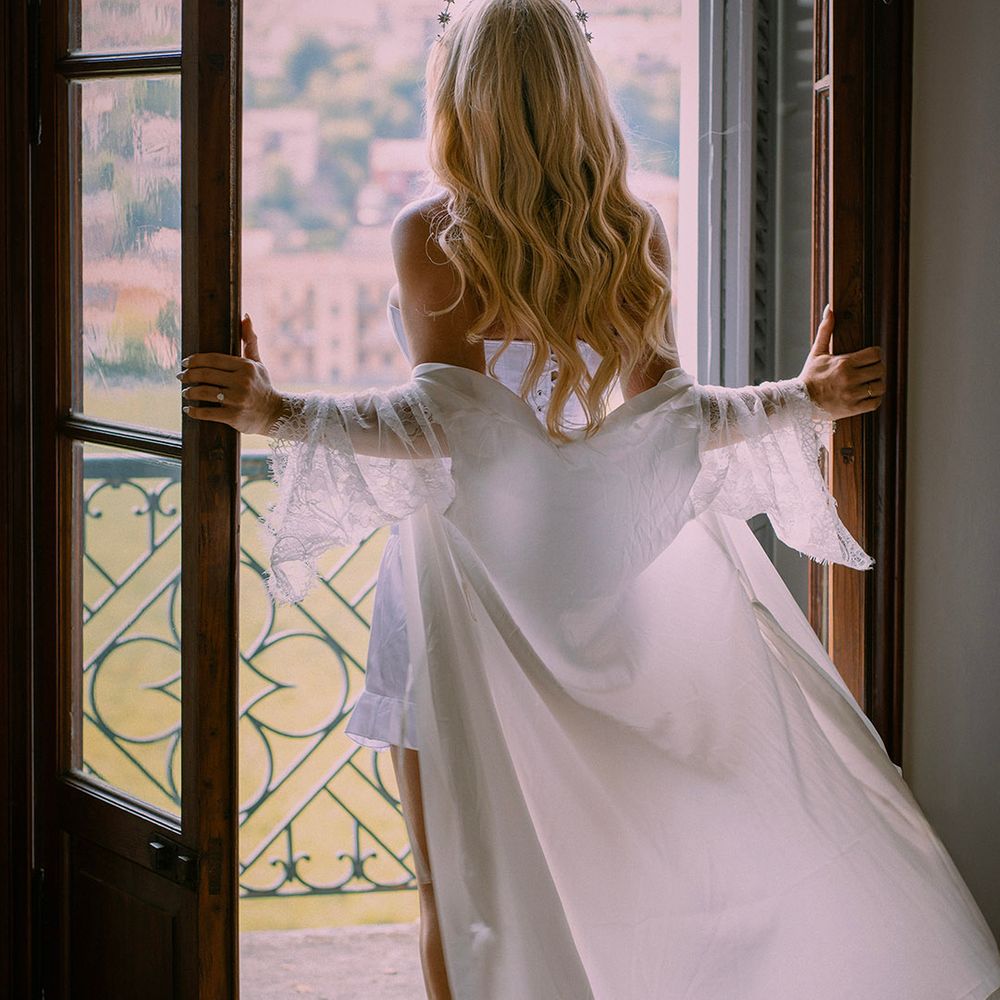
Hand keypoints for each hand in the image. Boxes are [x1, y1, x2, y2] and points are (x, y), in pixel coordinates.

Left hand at [177, 315, 283, 433]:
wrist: (275, 413)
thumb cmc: (262, 385)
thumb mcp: (258, 363)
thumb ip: (250, 341)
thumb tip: (245, 316)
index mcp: (245, 366)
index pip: (213, 359)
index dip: (194, 360)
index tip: (185, 363)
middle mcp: (241, 382)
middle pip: (205, 375)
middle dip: (188, 375)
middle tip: (181, 377)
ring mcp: (237, 400)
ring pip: (204, 392)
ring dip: (189, 392)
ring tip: (185, 392)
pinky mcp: (234, 416)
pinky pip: (208, 413)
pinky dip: (195, 411)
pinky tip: (189, 409)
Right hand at [798, 305, 885, 419]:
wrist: (799, 402)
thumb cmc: (810, 376)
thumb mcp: (817, 352)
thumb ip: (826, 330)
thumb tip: (830, 309)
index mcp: (844, 362)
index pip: (875, 354)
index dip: (876, 354)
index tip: (871, 358)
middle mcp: (850, 378)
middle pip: (880, 369)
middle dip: (877, 369)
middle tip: (871, 371)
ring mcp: (852, 394)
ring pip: (880, 386)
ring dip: (878, 384)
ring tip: (870, 383)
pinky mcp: (852, 408)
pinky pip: (875, 403)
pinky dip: (875, 399)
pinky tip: (867, 395)